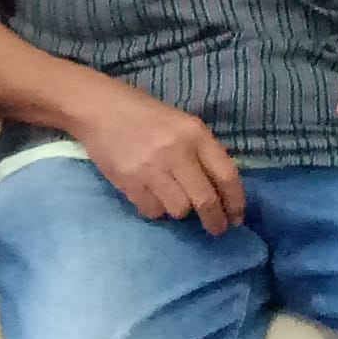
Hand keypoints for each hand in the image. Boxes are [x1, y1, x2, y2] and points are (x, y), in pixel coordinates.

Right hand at [73, 83, 244, 235]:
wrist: (100, 109)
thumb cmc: (146, 115)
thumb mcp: (182, 124)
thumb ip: (201, 152)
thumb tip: (220, 191)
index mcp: (195, 133)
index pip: (226, 175)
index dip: (236, 201)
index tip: (237, 217)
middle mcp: (177, 151)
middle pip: (205, 200)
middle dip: (215, 221)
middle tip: (216, 229)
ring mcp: (152, 168)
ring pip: (180, 210)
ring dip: (181, 211)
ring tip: (173, 200)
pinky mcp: (130, 183)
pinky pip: (153, 211)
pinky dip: (156, 209)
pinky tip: (151, 195)